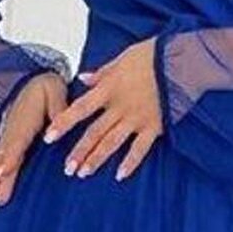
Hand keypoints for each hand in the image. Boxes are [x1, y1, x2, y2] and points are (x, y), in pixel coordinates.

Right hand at [0, 72, 67, 207]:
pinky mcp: (7, 142)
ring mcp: (7, 138)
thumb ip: (58, 110)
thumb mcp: (56, 91)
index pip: (16, 143)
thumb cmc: (46, 86)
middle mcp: (12, 132)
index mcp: (24, 121)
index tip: (4, 172)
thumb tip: (56, 128)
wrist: (33, 79)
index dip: (9, 158)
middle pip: (3, 160)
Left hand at [42, 38, 160, 179]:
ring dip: (97, 159)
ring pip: (112, 143)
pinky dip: (130, 163)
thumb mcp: (123, 57)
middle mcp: (120, 107)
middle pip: (94, 133)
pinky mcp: (155, 127)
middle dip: (79, 152)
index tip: (49, 137)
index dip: (63, 123)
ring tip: (83, 173)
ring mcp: (137, 119)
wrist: (182, 61)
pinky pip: (140, 149)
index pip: (80, 109)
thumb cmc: (154, 55)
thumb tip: (82, 79)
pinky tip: (120, 176)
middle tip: (67, 169)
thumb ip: (102, 73)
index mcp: (109, 88)